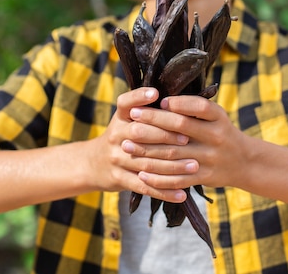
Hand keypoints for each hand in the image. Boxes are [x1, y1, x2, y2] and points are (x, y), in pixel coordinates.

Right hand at [88, 87, 196, 202]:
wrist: (93, 163)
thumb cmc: (122, 136)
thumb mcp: (126, 118)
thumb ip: (148, 109)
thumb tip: (179, 99)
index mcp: (120, 117)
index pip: (125, 102)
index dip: (139, 96)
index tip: (156, 93)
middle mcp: (116, 135)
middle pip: (140, 133)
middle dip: (165, 135)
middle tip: (188, 139)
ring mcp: (116, 158)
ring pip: (146, 162)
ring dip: (172, 166)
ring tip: (194, 165)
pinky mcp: (120, 179)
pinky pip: (144, 186)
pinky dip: (164, 191)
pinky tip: (182, 194)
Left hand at [125, 94, 250, 190]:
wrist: (244, 162)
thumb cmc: (220, 132)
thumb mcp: (215, 116)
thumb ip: (193, 108)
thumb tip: (160, 99)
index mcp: (218, 118)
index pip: (198, 107)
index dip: (178, 103)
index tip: (158, 100)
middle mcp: (216, 137)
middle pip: (181, 127)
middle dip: (153, 121)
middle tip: (132, 117)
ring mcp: (210, 158)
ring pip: (174, 154)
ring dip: (147, 150)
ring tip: (127, 145)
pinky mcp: (204, 177)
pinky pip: (178, 179)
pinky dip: (158, 178)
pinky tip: (141, 173)